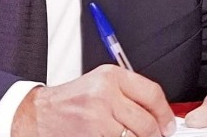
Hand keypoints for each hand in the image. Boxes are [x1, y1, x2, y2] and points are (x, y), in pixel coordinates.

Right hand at [12, 65, 177, 136]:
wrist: (38, 115)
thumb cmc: (70, 101)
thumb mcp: (100, 85)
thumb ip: (128, 93)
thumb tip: (158, 111)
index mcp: (111, 76)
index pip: (152, 93)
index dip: (165, 113)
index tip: (168, 124)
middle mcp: (105, 93)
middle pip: (147, 120)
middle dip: (155, 134)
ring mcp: (99, 116)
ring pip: (136, 136)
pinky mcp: (93, 134)